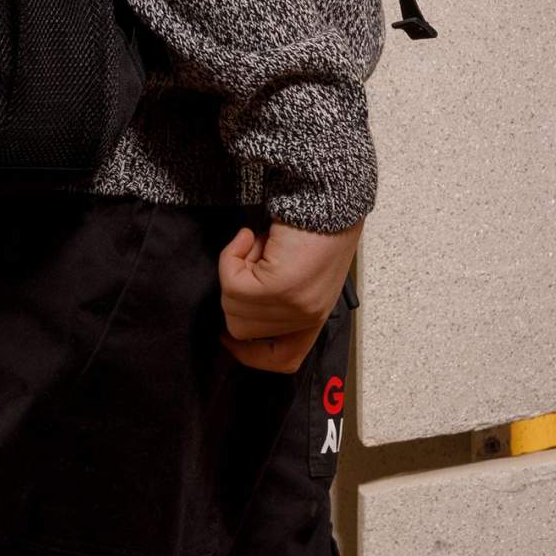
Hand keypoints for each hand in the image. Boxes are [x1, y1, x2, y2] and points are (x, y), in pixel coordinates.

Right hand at [217, 215, 362, 371]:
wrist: (328, 196)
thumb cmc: (313, 227)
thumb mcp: (298, 273)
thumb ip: (275, 298)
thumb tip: (235, 304)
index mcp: (315, 317)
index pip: (284, 360)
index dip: (250, 354)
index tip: (226, 337)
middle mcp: (307, 317)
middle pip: (241, 329)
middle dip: (236, 292)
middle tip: (254, 257)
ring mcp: (293, 306)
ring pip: (232, 305)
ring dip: (235, 270)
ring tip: (258, 245)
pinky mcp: (278, 287)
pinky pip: (231, 282)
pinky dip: (230, 257)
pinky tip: (248, 237)